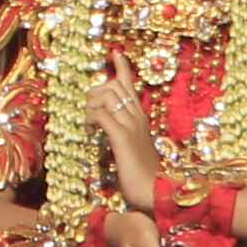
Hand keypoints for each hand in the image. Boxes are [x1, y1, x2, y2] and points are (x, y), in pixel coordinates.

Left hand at [89, 77, 159, 205]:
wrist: (158, 192)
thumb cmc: (145, 176)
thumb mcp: (134, 150)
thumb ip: (125, 136)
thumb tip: (109, 129)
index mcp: (140, 119)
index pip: (130, 87)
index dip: (122, 68)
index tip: (115, 53)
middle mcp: (137, 117)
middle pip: (114, 86)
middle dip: (95, 92)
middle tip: (89, 110)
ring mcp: (131, 126)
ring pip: (107, 96)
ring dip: (91, 105)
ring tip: (90, 123)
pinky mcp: (122, 137)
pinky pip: (102, 114)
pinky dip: (91, 118)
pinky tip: (91, 131)